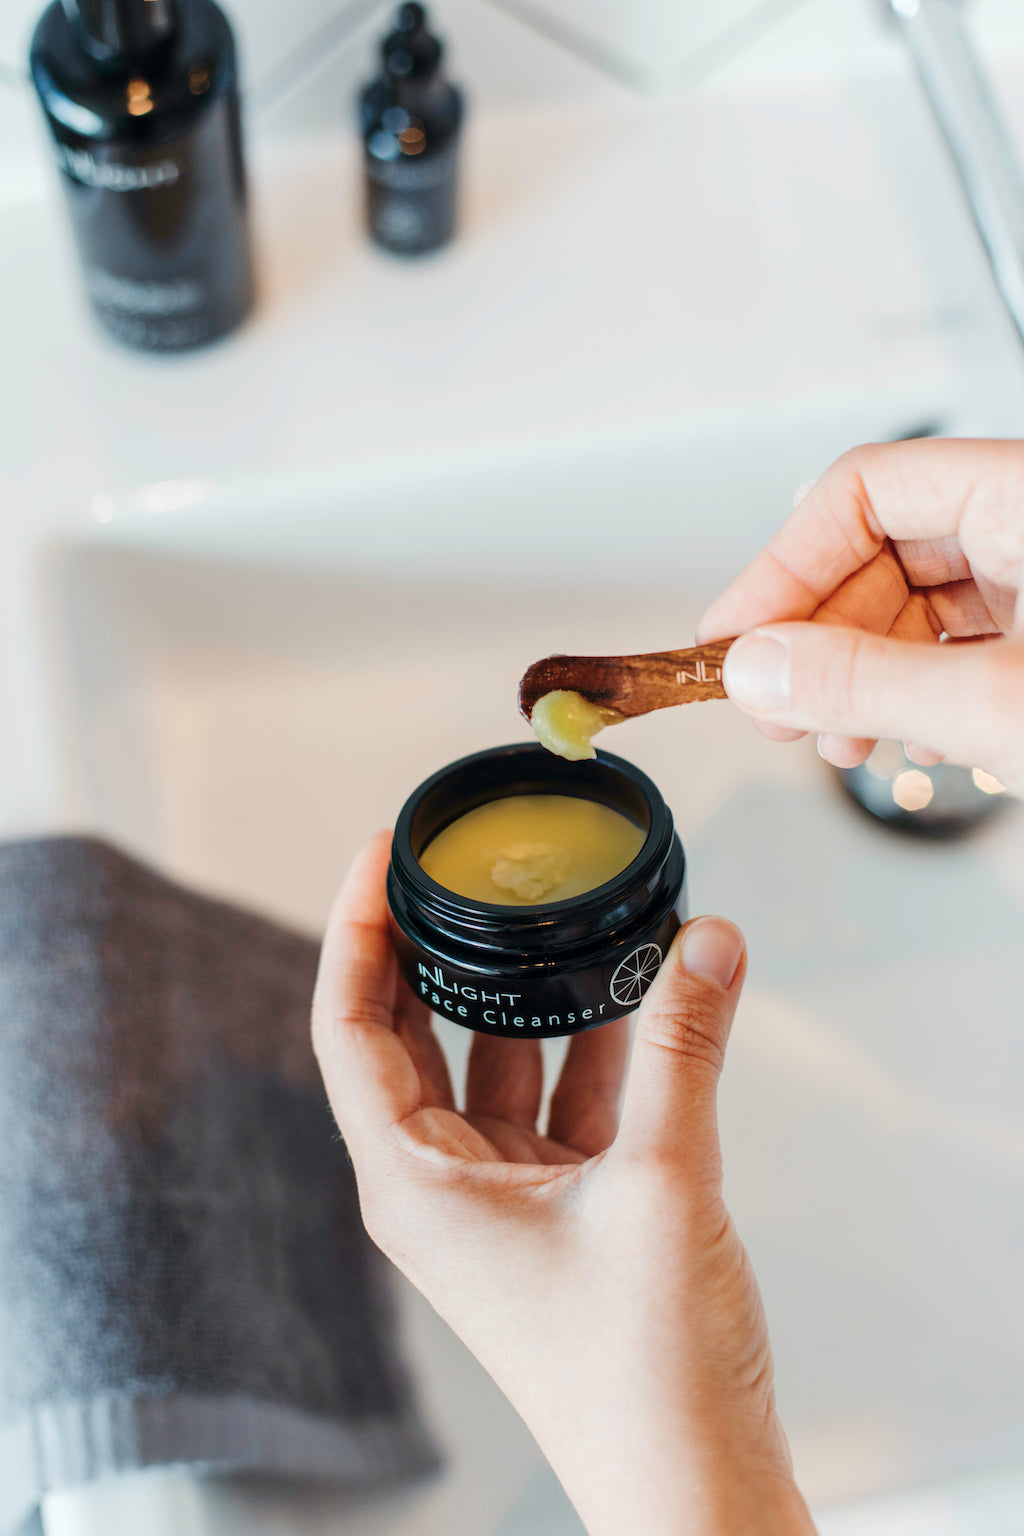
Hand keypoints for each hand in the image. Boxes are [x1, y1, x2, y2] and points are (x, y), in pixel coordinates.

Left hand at [313, 834, 815, 1535]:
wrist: (694, 1485)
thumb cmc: (643, 1371)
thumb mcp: (662, 1182)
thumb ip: (684, 1049)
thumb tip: (704, 940)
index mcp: (412, 1180)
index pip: (349, 1026)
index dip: (355, 930)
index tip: (379, 854)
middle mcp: (438, 1185)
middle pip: (414, 1034)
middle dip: (442, 948)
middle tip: (466, 867)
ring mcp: (499, 1200)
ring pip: (499, 1065)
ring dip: (536, 997)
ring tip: (570, 916)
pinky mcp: (559, 1213)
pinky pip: (561, 1103)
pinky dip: (595, 1050)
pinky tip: (642, 997)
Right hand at [698, 437, 1023, 791]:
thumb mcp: (997, 703)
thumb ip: (868, 682)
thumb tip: (760, 669)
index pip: (867, 490)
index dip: (786, 563)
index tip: (737, 634)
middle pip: (881, 555)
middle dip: (818, 640)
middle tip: (773, 704)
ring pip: (915, 610)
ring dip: (859, 680)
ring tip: (839, 739)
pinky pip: (957, 650)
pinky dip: (914, 697)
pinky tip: (906, 741)